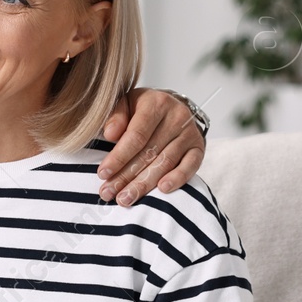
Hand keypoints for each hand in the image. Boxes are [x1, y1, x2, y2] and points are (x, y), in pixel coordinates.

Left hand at [97, 88, 205, 204]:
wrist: (170, 107)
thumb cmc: (142, 109)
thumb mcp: (125, 104)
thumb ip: (116, 116)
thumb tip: (110, 134)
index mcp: (156, 103)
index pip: (136, 135)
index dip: (119, 157)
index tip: (103, 174)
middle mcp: (176, 116)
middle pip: (149, 152)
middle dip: (126, 176)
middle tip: (109, 193)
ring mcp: (190, 133)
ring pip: (165, 163)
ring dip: (144, 184)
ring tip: (126, 198)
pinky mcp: (198, 147)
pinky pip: (190, 166)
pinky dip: (177, 179)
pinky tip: (162, 190)